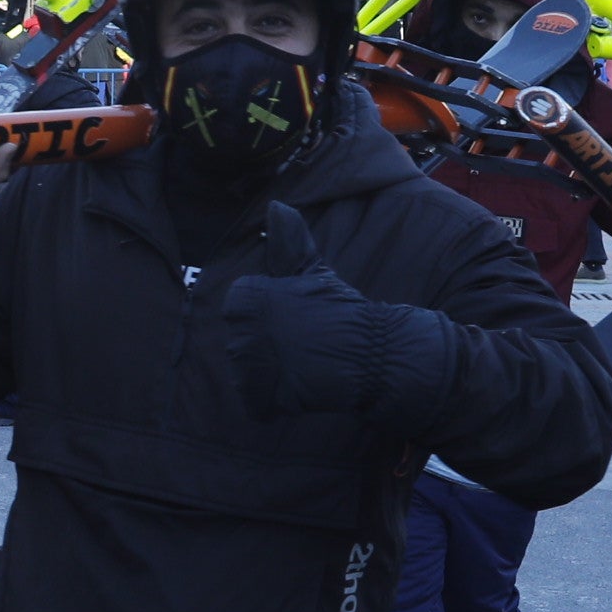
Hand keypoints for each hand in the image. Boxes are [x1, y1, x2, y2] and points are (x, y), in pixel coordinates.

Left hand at [219, 207, 447, 428]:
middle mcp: (241, 331)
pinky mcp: (260, 399)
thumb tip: (275, 207)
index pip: (239, 309)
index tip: (296, 319)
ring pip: (246, 376)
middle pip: (242, 344)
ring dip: (271, 376)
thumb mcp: (313, 272)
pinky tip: (299, 390)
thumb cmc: (342, 310)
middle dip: (268, 348)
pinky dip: (274, 404)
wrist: (372, 354)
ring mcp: (249, 369)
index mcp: (246, 298)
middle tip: (303, 346)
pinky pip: (256, 405)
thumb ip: (287, 244)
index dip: (269, 316)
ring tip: (303, 367)